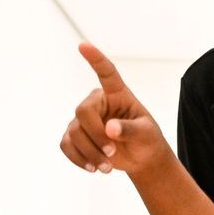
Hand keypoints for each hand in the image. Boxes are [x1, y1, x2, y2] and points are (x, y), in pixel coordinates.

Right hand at [59, 42, 167, 175]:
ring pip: (74, 133)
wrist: (141, 158)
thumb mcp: (146, 134)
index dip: (95, 59)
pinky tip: (92, 168)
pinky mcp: (75, 135)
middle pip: (82, 112)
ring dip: (90, 153)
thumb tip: (110, 129)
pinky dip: (78, 159)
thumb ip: (130, 129)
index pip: (106, 73)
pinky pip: (66, 145)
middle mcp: (97, 102)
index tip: (84, 45)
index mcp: (117, 94)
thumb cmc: (147, 139)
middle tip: (113, 153)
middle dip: (96, 136)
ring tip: (107, 168)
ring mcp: (83, 119)